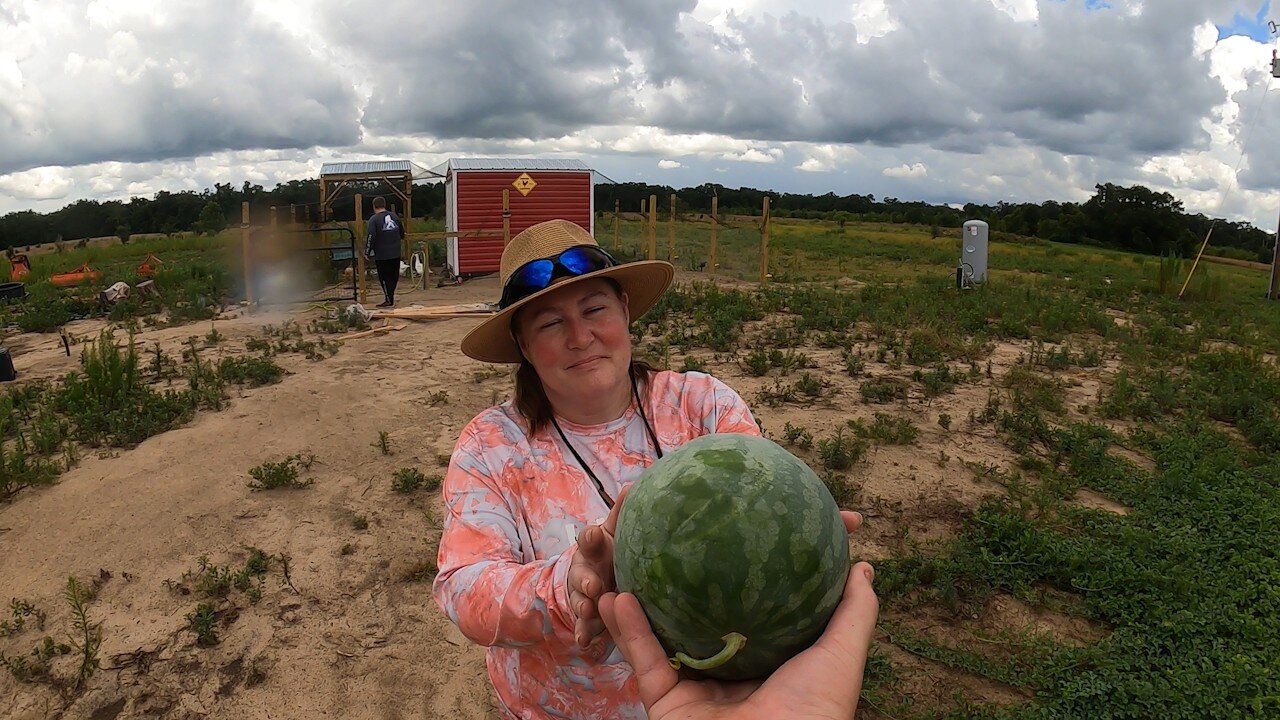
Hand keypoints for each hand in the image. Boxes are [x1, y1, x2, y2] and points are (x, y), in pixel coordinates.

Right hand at [567, 486, 629, 647]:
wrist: (601, 575)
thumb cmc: (613, 549)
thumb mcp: (618, 531)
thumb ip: (623, 513)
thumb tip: (634, 484)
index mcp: (593, 546)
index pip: (588, 538)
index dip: (590, 537)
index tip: (593, 537)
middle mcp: (584, 568)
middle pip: (579, 571)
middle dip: (584, 579)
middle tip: (593, 586)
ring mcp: (582, 593)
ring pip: (578, 599)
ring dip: (582, 606)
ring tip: (588, 613)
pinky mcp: (587, 616)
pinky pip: (583, 625)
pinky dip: (582, 632)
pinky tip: (584, 642)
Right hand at [599, 511, 877, 718]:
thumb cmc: (813, 712)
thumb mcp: (841, 656)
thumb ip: (853, 613)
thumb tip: (861, 565)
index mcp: (769, 661)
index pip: (752, 609)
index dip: (742, 572)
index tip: (734, 527)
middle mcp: (729, 672)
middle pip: (699, 619)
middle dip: (681, 582)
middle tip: (668, 537)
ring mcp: (696, 687)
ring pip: (661, 634)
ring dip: (642, 599)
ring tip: (627, 559)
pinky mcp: (666, 702)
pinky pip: (644, 659)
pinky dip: (627, 629)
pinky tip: (616, 596)